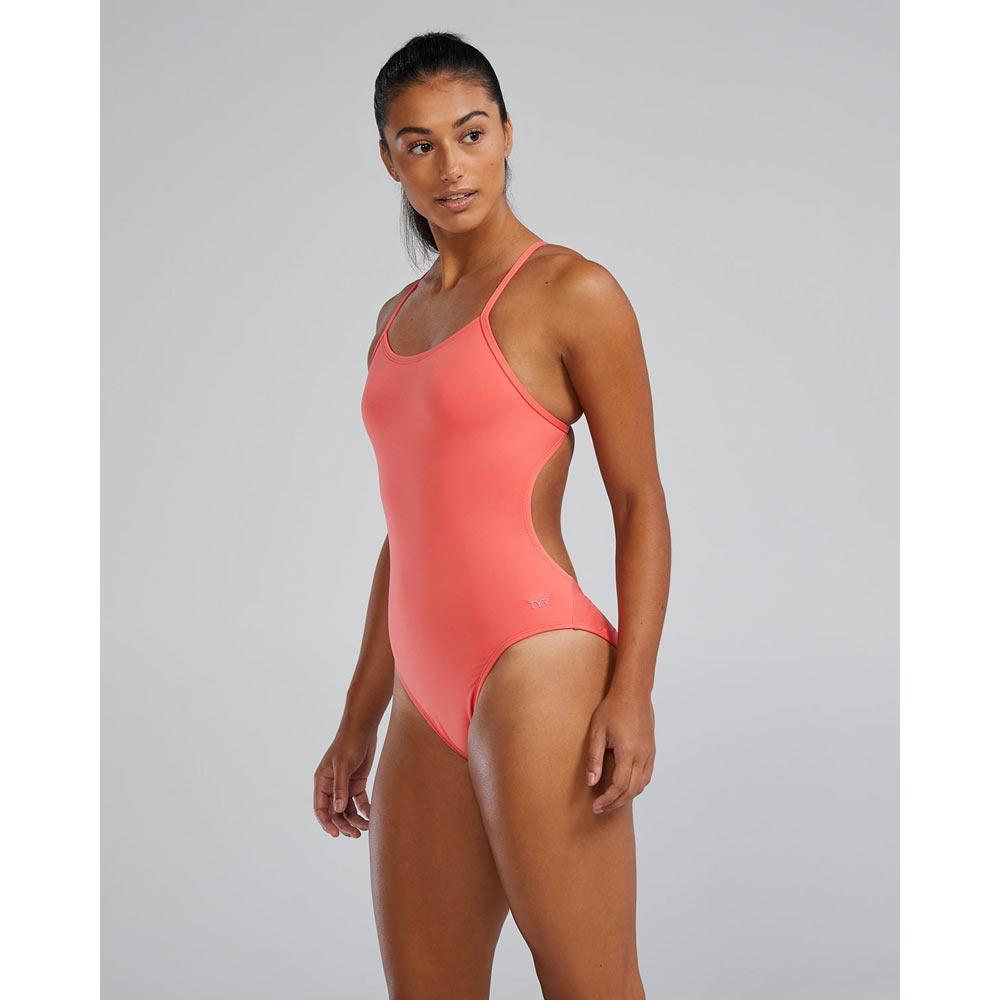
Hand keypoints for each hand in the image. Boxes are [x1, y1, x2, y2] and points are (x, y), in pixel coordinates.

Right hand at [313, 724, 376, 837]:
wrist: (364, 728)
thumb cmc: (349, 743)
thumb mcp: (343, 765)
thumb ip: (340, 788)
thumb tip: (339, 811)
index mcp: (321, 782)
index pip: (320, 808)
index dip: (326, 823)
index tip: (336, 834)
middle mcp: (331, 786)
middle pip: (335, 812)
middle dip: (344, 825)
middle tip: (355, 834)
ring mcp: (345, 785)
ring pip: (348, 810)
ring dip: (355, 820)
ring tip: (366, 828)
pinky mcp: (358, 783)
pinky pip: (360, 802)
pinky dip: (365, 810)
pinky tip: (372, 816)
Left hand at [585, 688, 654, 813]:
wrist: (633, 693)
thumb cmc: (612, 709)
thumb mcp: (597, 732)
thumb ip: (595, 758)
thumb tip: (591, 782)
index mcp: (628, 751)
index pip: (619, 785)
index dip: (607, 799)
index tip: (596, 806)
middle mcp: (642, 755)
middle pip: (631, 790)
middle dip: (615, 803)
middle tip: (600, 808)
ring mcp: (649, 753)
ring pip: (642, 785)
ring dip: (627, 797)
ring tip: (611, 801)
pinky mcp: (651, 751)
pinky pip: (647, 776)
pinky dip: (636, 786)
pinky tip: (625, 787)